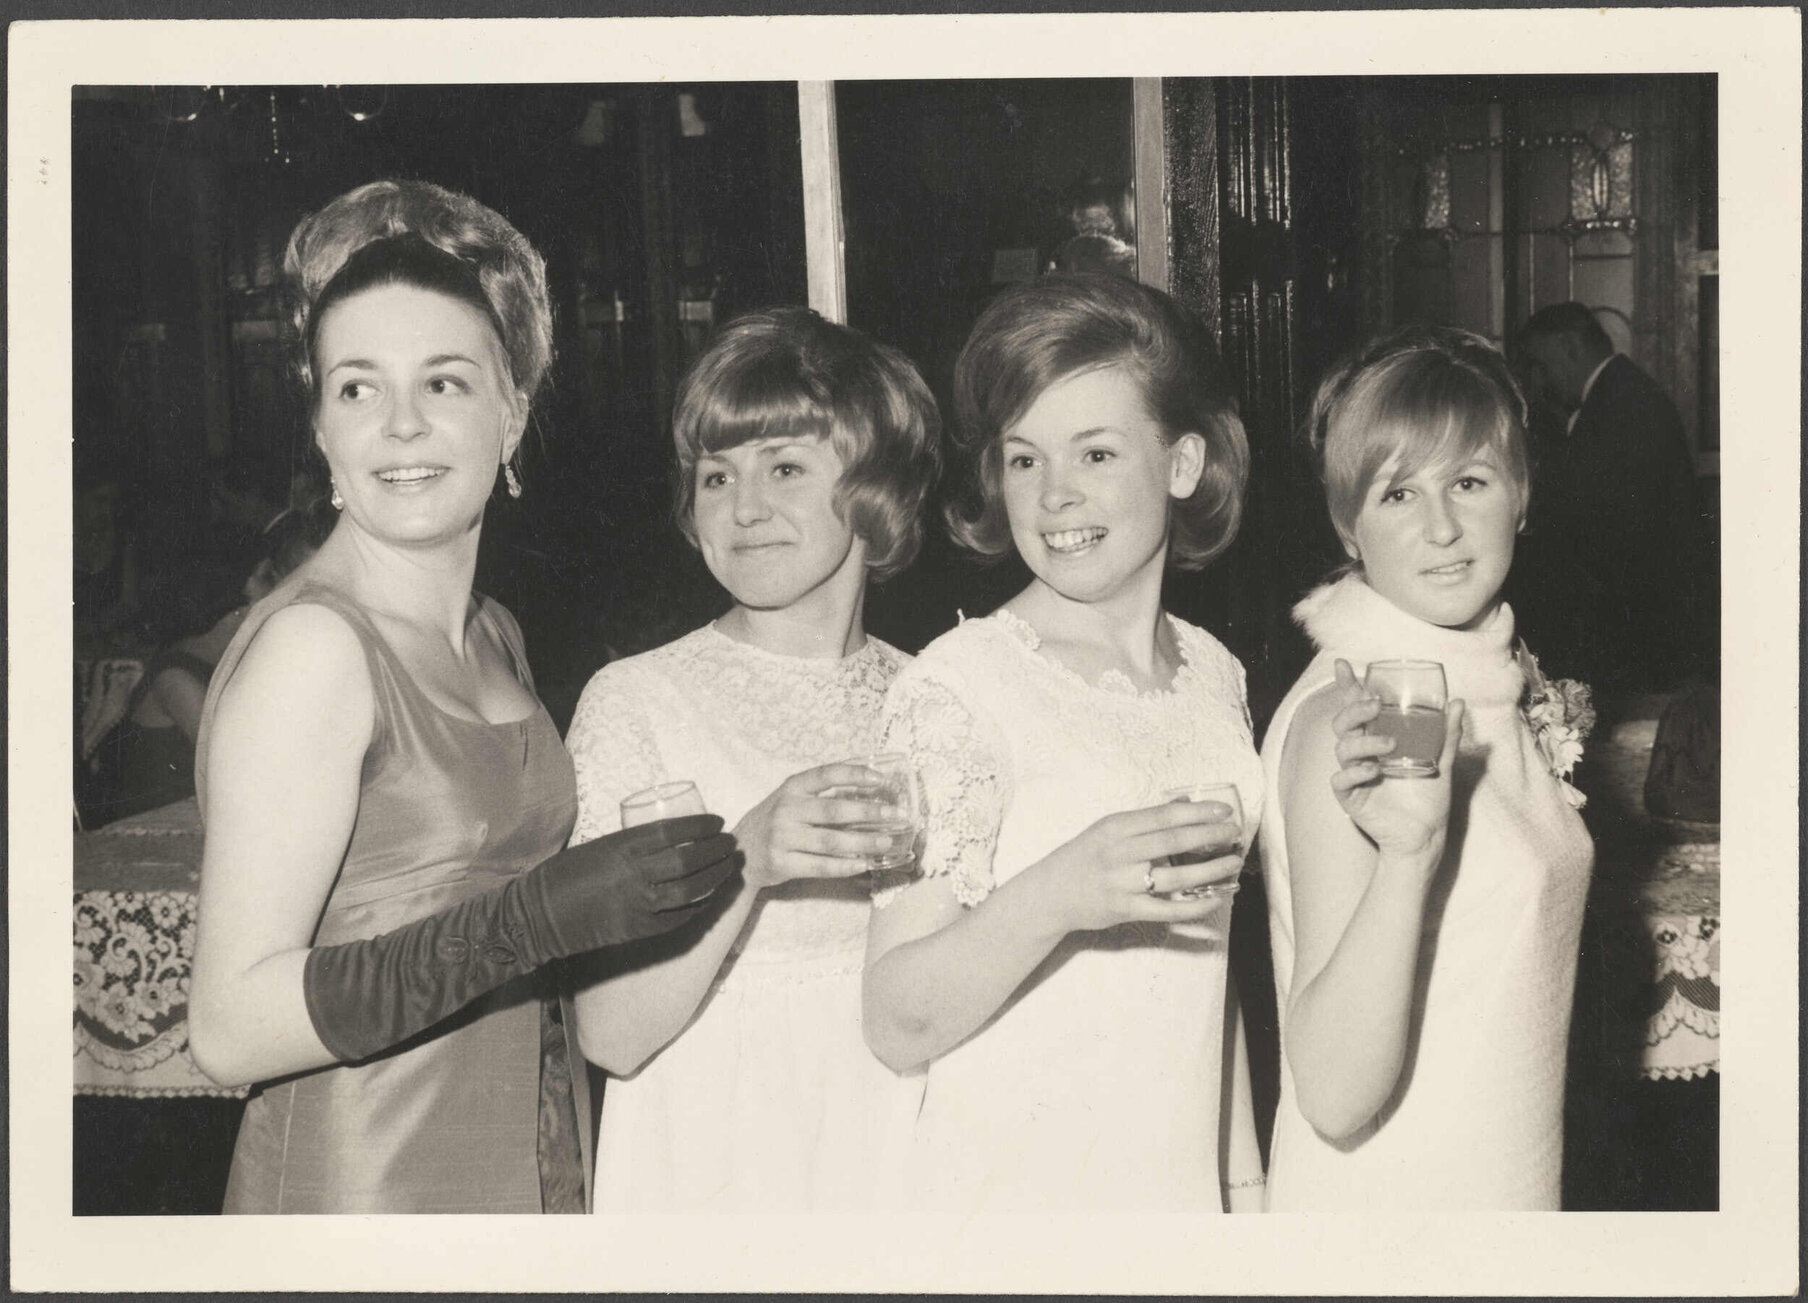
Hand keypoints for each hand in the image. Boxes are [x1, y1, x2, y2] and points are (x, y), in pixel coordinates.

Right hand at [534, 813, 742, 949]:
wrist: (540, 917)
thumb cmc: (565, 875)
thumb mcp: (600, 846)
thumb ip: (633, 845)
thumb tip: (672, 840)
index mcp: (621, 847)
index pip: (674, 832)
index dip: (702, 827)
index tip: (719, 822)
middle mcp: (634, 875)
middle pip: (689, 861)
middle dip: (717, 851)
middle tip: (732, 845)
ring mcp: (638, 905)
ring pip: (691, 891)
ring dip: (716, 878)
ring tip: (729, 867)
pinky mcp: (639, 930)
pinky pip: (680, 918)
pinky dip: (699, 906)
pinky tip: (710, 897)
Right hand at [734, 763, 910, 891]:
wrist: (738, 853)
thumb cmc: (774, 821)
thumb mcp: (790, 798)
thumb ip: (820, 794)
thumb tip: (869, 791)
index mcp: (792, 787)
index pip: (827, 774)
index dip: (856, 774)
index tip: (882, 780)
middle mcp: (786, 809)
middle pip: (834, 810)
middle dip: (869, 813)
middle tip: (896, 815)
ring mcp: (783, 838)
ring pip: (831, 841)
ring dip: (863, 843)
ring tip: (886, 842)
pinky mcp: (782, 863)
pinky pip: (821, 866)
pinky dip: (845, 866)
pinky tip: (863, 864)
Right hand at [1028, 800, 1243, 935]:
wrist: (1051, 894)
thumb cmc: (1083, 858)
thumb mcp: (1106, 830)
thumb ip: (1144, 821)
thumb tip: (1186, 807)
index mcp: (1115, 827)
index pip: (1164, 816)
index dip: (1198, 813)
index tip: (1224, 811)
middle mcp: (1119, 853)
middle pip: (1174, 842)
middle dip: (1210, 836)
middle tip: (1234, 833)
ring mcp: (1123, 883)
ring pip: (1176, 877)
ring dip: (1210, 871)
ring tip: (1232, 863)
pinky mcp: (1126, 910)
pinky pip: (1169, 910)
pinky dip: (1196, 905)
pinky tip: (1216, 898)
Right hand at [1326, 659, 1464, 862]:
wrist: (1425, 835)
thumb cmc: (1428, 797)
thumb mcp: (1440, 760)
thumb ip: (1446, 732)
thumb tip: (1457, 702)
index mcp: (1377, 738)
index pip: (1357, 707)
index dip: (1348, 686)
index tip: (1343, 665)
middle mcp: (1362, 753)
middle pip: (1344, 722)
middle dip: (1355, 709)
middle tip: (1377, 706)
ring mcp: (1354, 774)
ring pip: (1343, 747)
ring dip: (1364, 741)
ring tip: (1390, 745)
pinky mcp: (1350, 797)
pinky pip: (1341, 779)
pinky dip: (1355, 772)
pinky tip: (1373, 771)